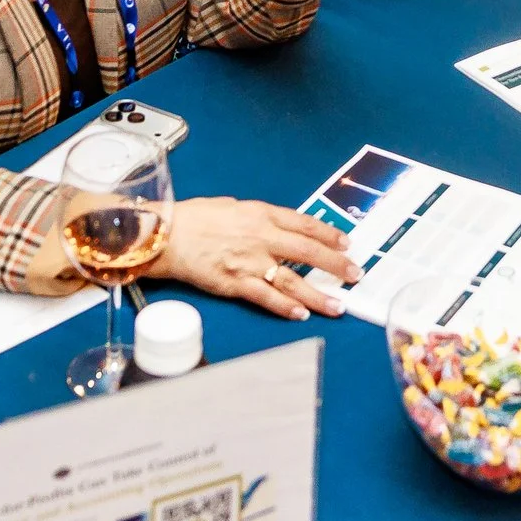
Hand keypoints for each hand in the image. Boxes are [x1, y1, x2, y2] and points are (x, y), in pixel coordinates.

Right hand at [153, 196, 359, 321]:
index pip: (305, 224)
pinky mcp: (235, 283)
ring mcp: (249, 262)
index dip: (329, 234)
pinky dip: (285, 307)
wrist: (166, 235)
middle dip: (336, 265)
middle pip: (308, 252)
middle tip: (354, 274)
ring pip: (293, 281)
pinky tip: (302, 314)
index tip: (346, 243)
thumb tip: (279, 227)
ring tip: (338, 305)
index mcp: (260, 214)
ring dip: (319, 295)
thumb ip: (259, 217)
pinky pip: (266, 298)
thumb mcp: (233, 206)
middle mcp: (260, 237)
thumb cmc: (194, 218)